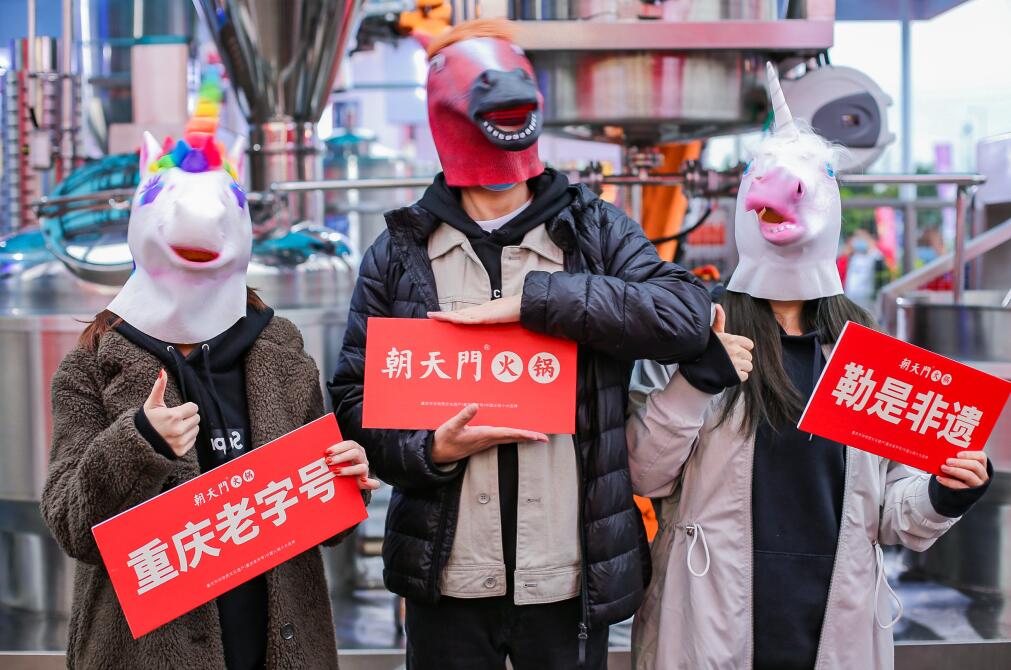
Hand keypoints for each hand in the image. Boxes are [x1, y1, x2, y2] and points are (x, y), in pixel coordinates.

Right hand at [144, 369, 199, 457]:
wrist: (138, 442)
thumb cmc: (146, 421)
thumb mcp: (151, 404)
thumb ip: (159, 388)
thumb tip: (163, 372)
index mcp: (173, 416)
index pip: (194, 407)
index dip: (186, 408)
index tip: (178, 410)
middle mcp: (178, 430)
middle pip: (196, 418)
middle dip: (188, 417)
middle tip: (176, 419)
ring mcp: (180, 442)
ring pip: (196, 429)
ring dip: (189, 427)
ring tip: (175, 428)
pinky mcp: (181, 451)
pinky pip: (193, 440)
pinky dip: (187, 438)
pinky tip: (175, 436)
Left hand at [325, 441, 380, 490]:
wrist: (348, 482)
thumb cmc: (339, 466)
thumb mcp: (335, 459)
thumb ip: (330, 455)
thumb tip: (322, 452)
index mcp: (355, 449)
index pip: (349, 444)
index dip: (339, 447)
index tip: (327, 452)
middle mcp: (361, 458)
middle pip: (355, 453)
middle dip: (341, 457)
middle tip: (328, 461)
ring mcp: (365, 469)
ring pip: (362, 467)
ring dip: (349, 470)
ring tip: (336, 472)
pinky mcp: (367, 481)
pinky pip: (374, 483)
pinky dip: (370, 483)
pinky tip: (364, 482)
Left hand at [428, 295, 520, 324]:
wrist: (523, 305)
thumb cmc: (513, 312)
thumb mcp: (499, 318)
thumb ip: (492, 320)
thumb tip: (487, 324)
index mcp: (481, 311)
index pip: (462, 313)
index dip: (450, 314)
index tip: (439, 316)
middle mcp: (479, 311)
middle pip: (458, 313)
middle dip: (444, 315)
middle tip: (430, 315)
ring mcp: (482, 313)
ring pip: (460, 315)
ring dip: (447, 316)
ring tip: (435, 316)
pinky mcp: (487, 316)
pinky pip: (471, 319)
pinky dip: (461, 319)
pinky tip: (452, 319)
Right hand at [432, 404, 548, 463]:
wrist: (437, 454)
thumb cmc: (444, 440)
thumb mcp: (451, 426)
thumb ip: (463, 416)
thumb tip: (475, 405)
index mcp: (483, 435)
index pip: (508, 434)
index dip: (523, 434)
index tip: (535, 436)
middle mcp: (487, 440)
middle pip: (513, 438)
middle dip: (528, 438)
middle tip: (544, 438)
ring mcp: (485, 442)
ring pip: (509, 439)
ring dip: (522, 438)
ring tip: (535, 436)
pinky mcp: (482, 442)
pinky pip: (502, 440)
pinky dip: (512, 437)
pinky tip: (516, 435)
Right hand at [712, 304, 753, 381]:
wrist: (696, 367)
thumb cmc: (706, 349)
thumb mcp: (713, 333)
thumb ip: (719, 320)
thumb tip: (718, 305)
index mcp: (731, 339)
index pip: (749, 345)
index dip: (742, 348)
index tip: (734, 350)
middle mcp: (734, 351)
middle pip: (749, 356)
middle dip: (741, 358)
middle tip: (730, 360)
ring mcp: (735, 363)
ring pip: (748, 366)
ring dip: (741, 368)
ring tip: (730, 367)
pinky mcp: (735, 375)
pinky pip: (744, 376)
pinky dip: (738, 377)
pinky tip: (729, 374)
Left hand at [937, 451, 988, 488]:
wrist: (955, 491)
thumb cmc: (958, 473)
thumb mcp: (960, 467)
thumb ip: (956, 460)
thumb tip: (943, 454)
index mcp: (981, 465)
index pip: (981, 457)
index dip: (970, 454)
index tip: (958, 454)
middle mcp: (982, 475)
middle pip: (975, 466)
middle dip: (961, 462)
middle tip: (948, 461)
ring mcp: (977, 485)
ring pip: (969, 476)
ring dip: (955, 471)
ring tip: (943, 467)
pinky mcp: (969, 493)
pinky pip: (960, 487)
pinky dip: (948, 482)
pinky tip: (940, 478)